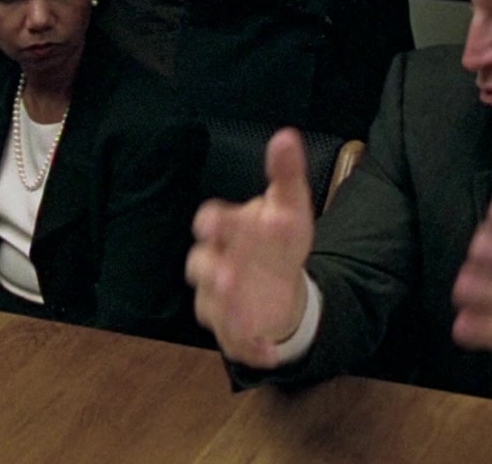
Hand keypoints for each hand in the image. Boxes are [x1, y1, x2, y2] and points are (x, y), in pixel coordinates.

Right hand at [186, 128, 314, 367]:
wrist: (279, 282)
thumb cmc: (276, 240)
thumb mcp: (290, 205)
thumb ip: (285, 173)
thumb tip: (285, 136)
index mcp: (228, 230)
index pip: (212, 223)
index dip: (213, 223)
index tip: (215, 222)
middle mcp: (217, 264)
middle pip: (202, 266)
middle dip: (211, 271)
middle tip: (227, 275)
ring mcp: (221, 299)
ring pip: (212, 307)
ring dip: (225, 312)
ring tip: (243, 318)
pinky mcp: (234, 330)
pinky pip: (238, 343)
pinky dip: (253, 350)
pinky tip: (272, 354)